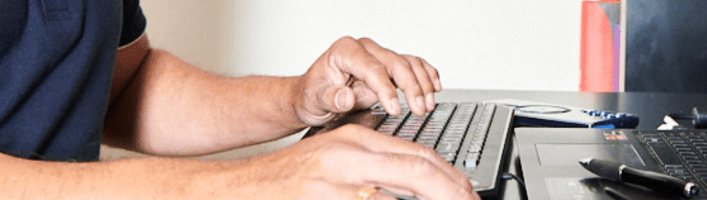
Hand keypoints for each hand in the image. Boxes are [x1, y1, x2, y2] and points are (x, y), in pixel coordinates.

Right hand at [245, 125, 476, 199]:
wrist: (241, 189)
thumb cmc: (288, 180)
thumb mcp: (334, 160)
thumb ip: (372, 165)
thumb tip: (411, 179)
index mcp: (355, 141)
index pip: (416, 154)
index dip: (449, 176)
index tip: (466, 191)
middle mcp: (348, 157)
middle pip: (418, 169)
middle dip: (451, 190)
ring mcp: (336, 183)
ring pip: (400, 192)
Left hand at [296, 36, 441, 124]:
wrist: (312, 97)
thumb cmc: (312, 95)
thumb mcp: (314, 100)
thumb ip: (330, 98)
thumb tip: (346, 97)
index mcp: (345, 51)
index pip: (372, 68)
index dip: (386, 89)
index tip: (395, 109)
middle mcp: (364, 49)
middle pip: (396, 63)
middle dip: (411, 88)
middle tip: (419, 110)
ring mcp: (377, 56)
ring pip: (408, 63)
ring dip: (422, 84)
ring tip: (427, 105)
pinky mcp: (387, 66)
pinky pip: (413, 64)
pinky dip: (427, 74)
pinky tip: (435, 87)